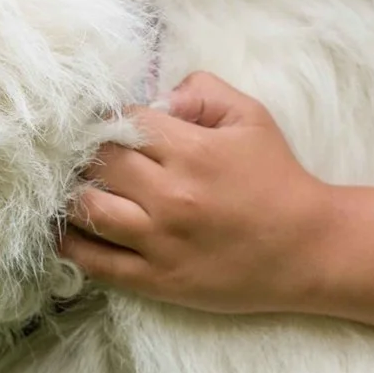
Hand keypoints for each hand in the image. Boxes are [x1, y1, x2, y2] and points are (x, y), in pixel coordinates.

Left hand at [62, 71, 332, 312]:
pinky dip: (71, 244)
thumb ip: (203, 92)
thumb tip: (157, 95)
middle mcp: (171, 196)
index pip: (124, 122)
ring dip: (71, 192)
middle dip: (85, 152)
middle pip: (97, 162)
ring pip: (87, 208)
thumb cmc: (278, 179)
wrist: (309, 249)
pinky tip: (64, 230)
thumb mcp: (252, 118)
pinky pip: (96, 262)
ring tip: (71, 185)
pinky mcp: (157, 280)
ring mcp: (161, 241)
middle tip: (82, 152)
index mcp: (192, 151)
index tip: (106, 124)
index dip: (110, 118)